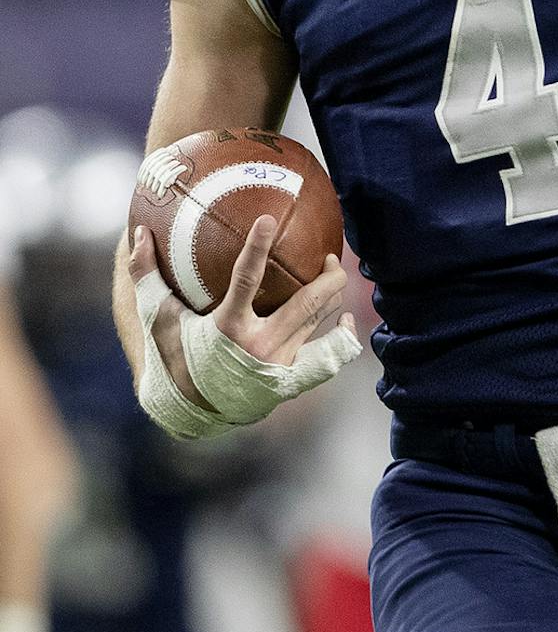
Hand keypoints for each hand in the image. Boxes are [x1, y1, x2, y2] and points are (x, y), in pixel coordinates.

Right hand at [129, 217, 361, 437]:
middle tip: (330, 255)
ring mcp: (279, 364)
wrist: (190, 412)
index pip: (246, 278)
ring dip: (333, 296)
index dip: (258, 247)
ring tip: (333, 276)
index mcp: (227, 327)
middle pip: (307, 302)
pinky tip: (347, 320)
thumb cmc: (172, 359)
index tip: (270, 220)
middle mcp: (259, 345)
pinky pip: (328, 357)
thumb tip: (138, 233)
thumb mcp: (158, 318)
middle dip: (327, 275)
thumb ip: (147, 275)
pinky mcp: (291, 381)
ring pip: (319, 323)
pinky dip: (342, 338)